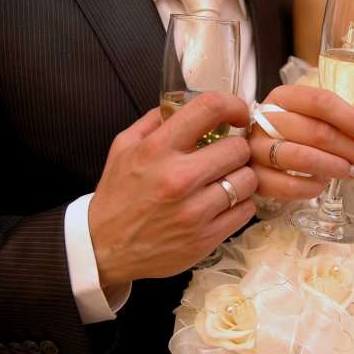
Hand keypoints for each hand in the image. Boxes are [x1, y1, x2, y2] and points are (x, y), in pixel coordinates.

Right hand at [89, 93, 257, 286]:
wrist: (105, 250)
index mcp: (157, 149)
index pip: (209, 108)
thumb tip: (185, 103)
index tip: (237, 114)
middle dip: (236, 148)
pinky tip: (223, 204)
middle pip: (238, 148)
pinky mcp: (206, 238)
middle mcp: (178, 178)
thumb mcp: (123, 147)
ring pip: (248, 180)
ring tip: (225, 180)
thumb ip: (154, 120)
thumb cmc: (117, 196)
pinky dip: (240, 204)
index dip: (233, 105)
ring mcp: (195, 211)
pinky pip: (246, 210)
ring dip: (241, 177)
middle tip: (226, 156)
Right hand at [249, 85, 353, 198]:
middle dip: (349, 148)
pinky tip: (322, 185)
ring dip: (334, 167)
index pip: (320, 100)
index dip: (350, 118)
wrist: (253, 154)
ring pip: (301, 157)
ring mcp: (255, 148)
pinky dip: (310, 187)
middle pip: (315, 131)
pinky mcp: (254, 176)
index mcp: (283, 97)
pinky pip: (285, 185)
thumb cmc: (292, 134)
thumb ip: (348, 120)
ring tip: (352, 173)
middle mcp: (264, 119)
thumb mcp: (317, 118)